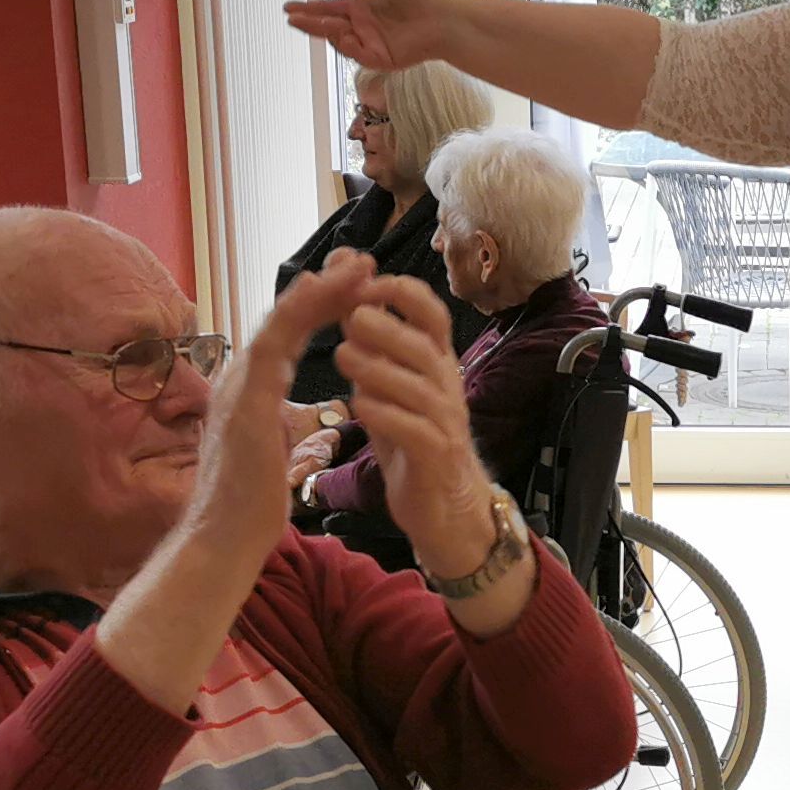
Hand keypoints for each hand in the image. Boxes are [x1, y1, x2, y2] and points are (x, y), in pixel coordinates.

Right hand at [193, 251, 372, 545]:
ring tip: (357, 266)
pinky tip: (323, 291)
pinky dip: (298, 315)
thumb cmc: (249, 506)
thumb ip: (281, 426)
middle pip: (285, 318)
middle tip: (361, 257)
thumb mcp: (273, 452)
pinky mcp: (244, 402)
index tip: (355, 283)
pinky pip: (272, 346)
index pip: (289, 336)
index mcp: (252, 391)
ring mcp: (238, 387)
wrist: (223, 540)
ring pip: (280, 321)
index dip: (322, 306)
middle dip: (324, 285)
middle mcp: (241, 379)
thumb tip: (297, 421)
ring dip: (319, 290)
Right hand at [285, 0, 455, 71]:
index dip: (309, 8)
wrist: (445, 18)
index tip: (288, 7)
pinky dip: (346, 45)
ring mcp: (370, 45)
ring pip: (340, 40)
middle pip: (328, 27)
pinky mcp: (381, 59)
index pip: (328, 9)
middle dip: (309, 23)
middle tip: (291, 18)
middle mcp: (362, 28)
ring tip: (321, 21)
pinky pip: (357, 54)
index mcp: (361, 8)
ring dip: (328, 31)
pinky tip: (341, 33)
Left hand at [335, 276, 500, 580]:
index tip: (362, 282)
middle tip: (352, 316)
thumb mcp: (386, 381)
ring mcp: (446, 422)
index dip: (400, 292)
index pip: (430, 312)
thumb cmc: (411, 436)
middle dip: (389, 326)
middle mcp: (447, 386)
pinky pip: (416, 431)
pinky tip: (358, 406)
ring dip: (381, 367)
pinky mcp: (437, 457)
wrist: (443, 508)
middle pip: (425, 346)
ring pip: (420, 386)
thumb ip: (367, 338)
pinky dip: (387, 415)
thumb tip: (343, 281)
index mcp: (435, 361)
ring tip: (342, 356)